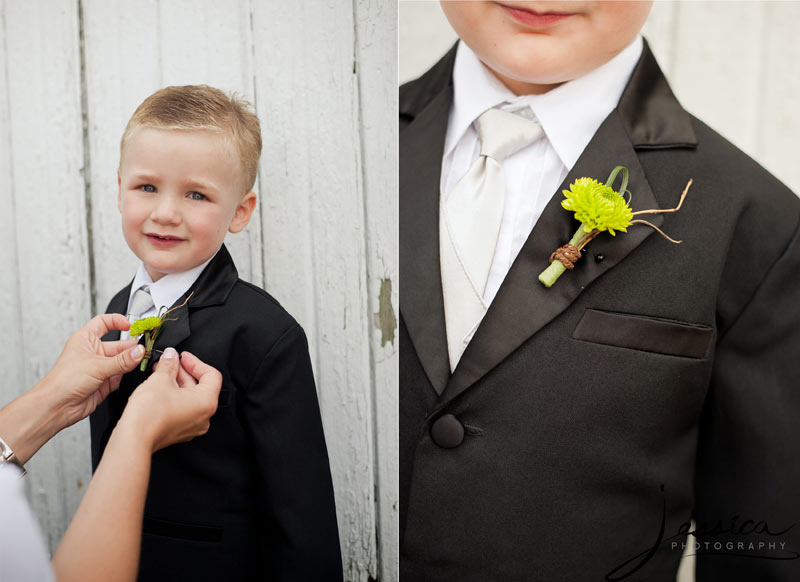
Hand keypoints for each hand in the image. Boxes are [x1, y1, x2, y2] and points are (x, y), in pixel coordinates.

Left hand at [37, 314, 144, 429]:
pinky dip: (130, 376)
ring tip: (143, 362)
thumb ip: (122, 360)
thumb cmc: (63, 381)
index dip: (117, 321)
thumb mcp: (96, 366)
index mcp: (85, 340)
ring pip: (122, 361)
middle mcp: (93, 353)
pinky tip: (136, 374)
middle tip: (145, 350)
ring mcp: (99, 368)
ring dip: (133, 362)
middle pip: (118, 345)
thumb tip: (139, 352)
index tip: (130, 326)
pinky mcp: (105, 383)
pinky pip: (122, 376)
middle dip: (132, 348)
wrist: (56, 406)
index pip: (103, 323)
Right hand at [121, 348, 221, 452]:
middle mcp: (204, 416)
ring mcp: (192, 425)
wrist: (134, 438)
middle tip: (169, 362)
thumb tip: (171, 356)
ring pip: (190, 397)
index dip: (196, 362)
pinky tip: (160, 387)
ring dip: (176, 382)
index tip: (183, 357)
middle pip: (200, 386)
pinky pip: (182, 408)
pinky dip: (174, 396)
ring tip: (161, 372)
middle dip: (183, 371)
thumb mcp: (160, 379)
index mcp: (207, 402)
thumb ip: (169, 364)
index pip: (211, 375)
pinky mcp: (180, 431)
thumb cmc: (149, 414)